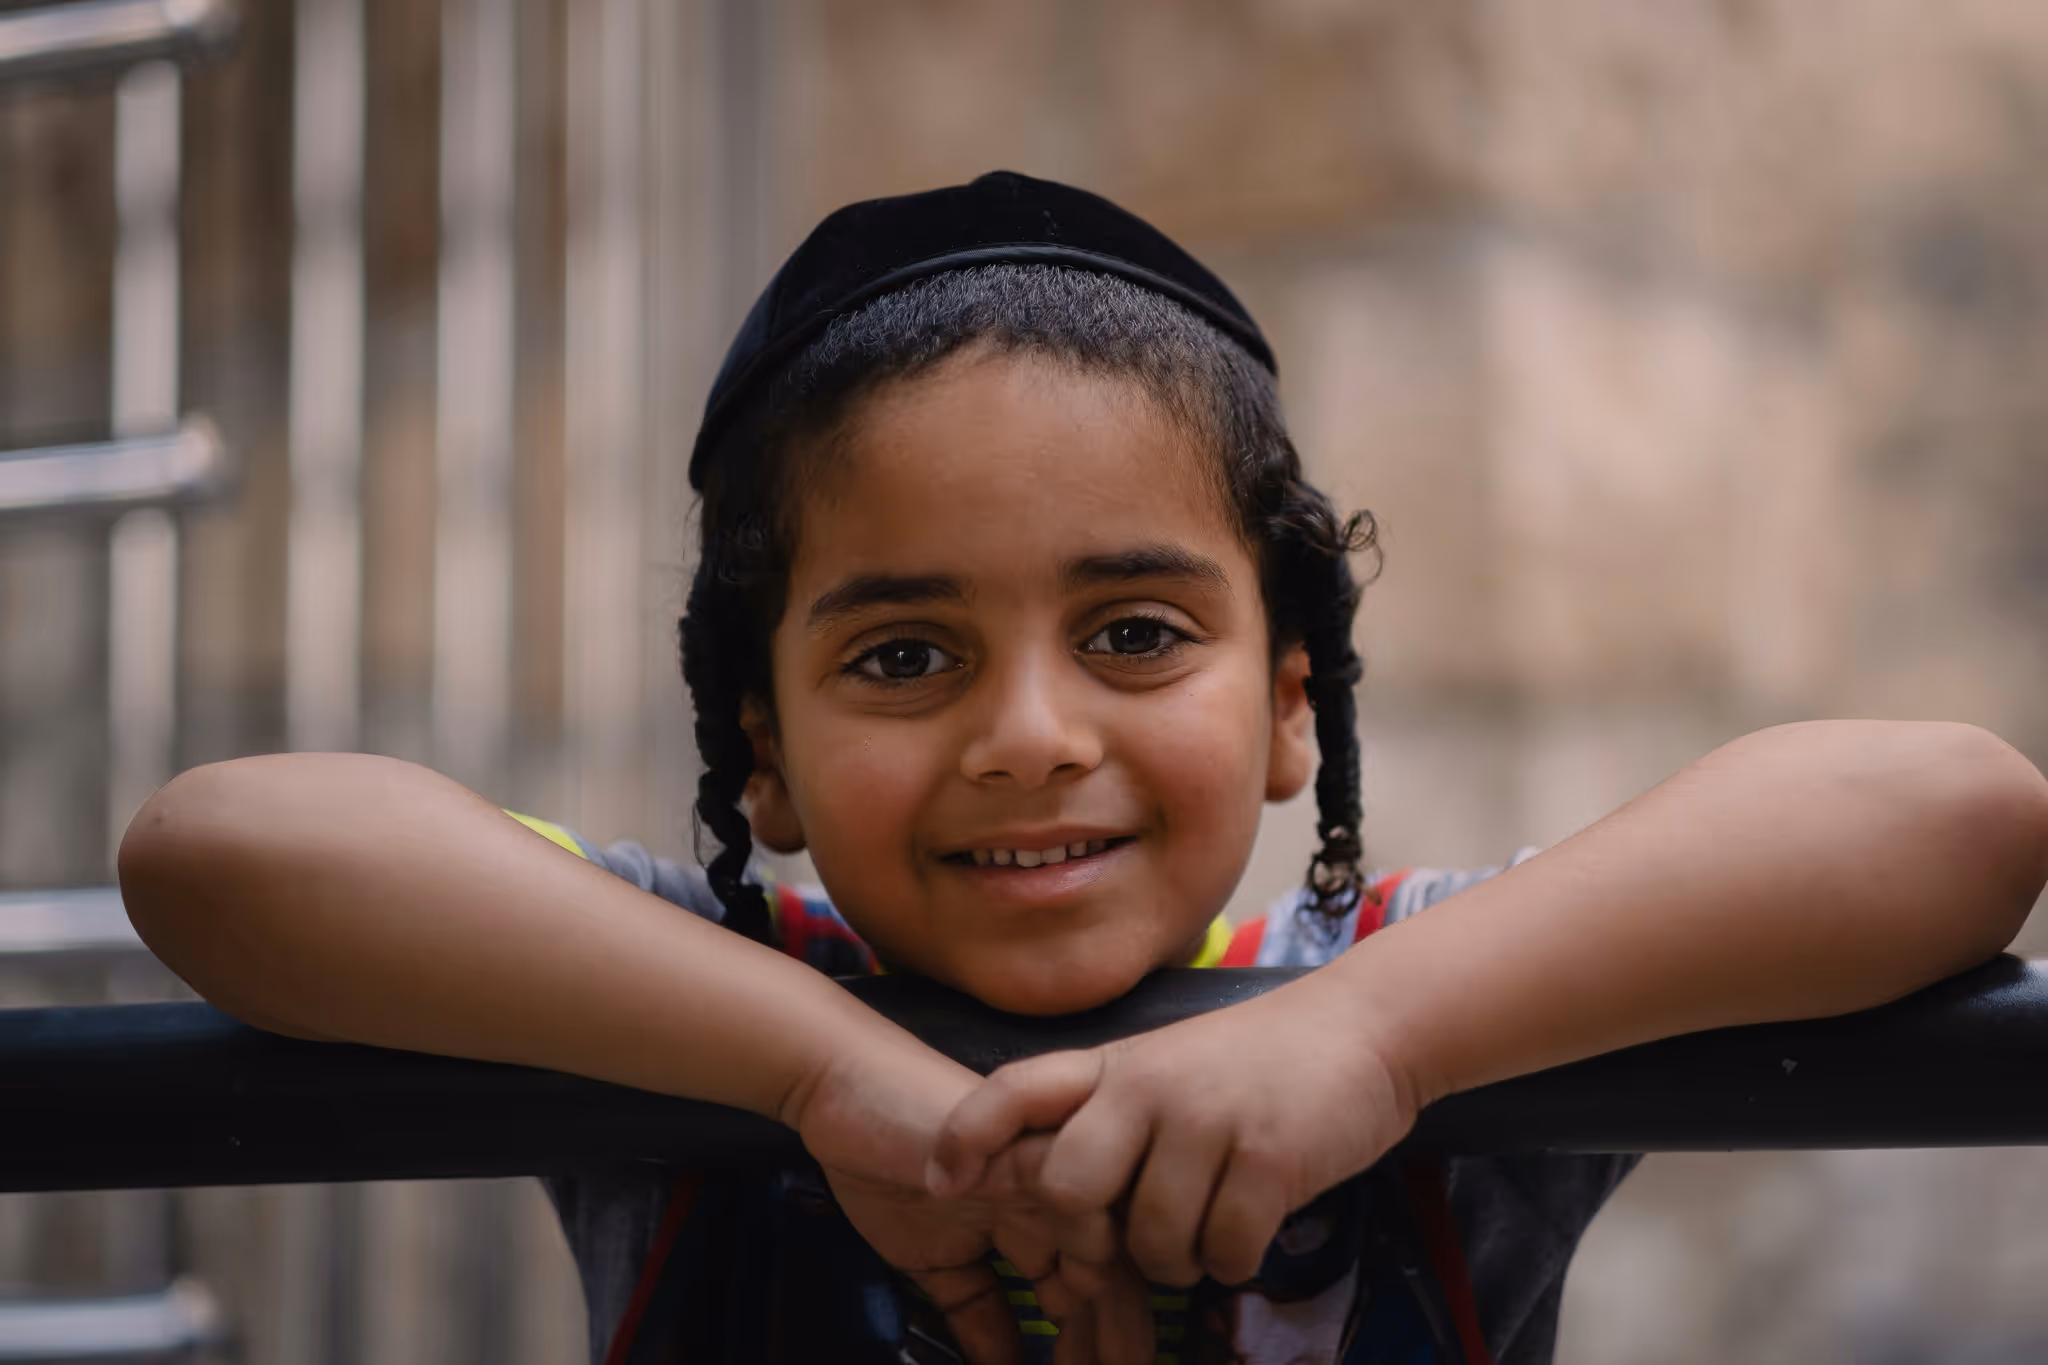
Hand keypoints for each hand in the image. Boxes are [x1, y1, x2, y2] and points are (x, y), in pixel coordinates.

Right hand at [786, 1036, 1155, 1363]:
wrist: (844, 1088)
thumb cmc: (886, 1163)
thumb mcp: (934, 1260)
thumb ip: (977, 1312)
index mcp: (1044, 1218)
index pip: (1093, 1289)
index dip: (1100, 1343)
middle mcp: (1057, 1192)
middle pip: (1113, 1272)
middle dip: (1114, 1338)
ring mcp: (1045, 1167)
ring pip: (1104, 1243)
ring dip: (1100, 1313)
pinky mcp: (1023, 1145)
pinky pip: (1071, 1196)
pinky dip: (1076, 1249)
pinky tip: (1060, 1304)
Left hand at [929, 971, 1422, 1286]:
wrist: (1366, 1027)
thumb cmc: (1259, 1061)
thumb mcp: (1170, 1065)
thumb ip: (1115, 1117)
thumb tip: (1059, 1198)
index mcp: (1118, 1064)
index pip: (1016, 1089)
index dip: (966, 1137)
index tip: (938, 1181)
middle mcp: (1151, 1087)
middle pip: (1067, 1189)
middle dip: (1090, 1240)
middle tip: (1128, 1243)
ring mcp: (1209, 1121)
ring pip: (1152, 1243)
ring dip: (1179, 1261)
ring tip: (1210, 1225)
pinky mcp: (1269, 1158)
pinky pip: (1224, 1255)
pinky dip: (1235, 1261)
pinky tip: (1252, 1226)